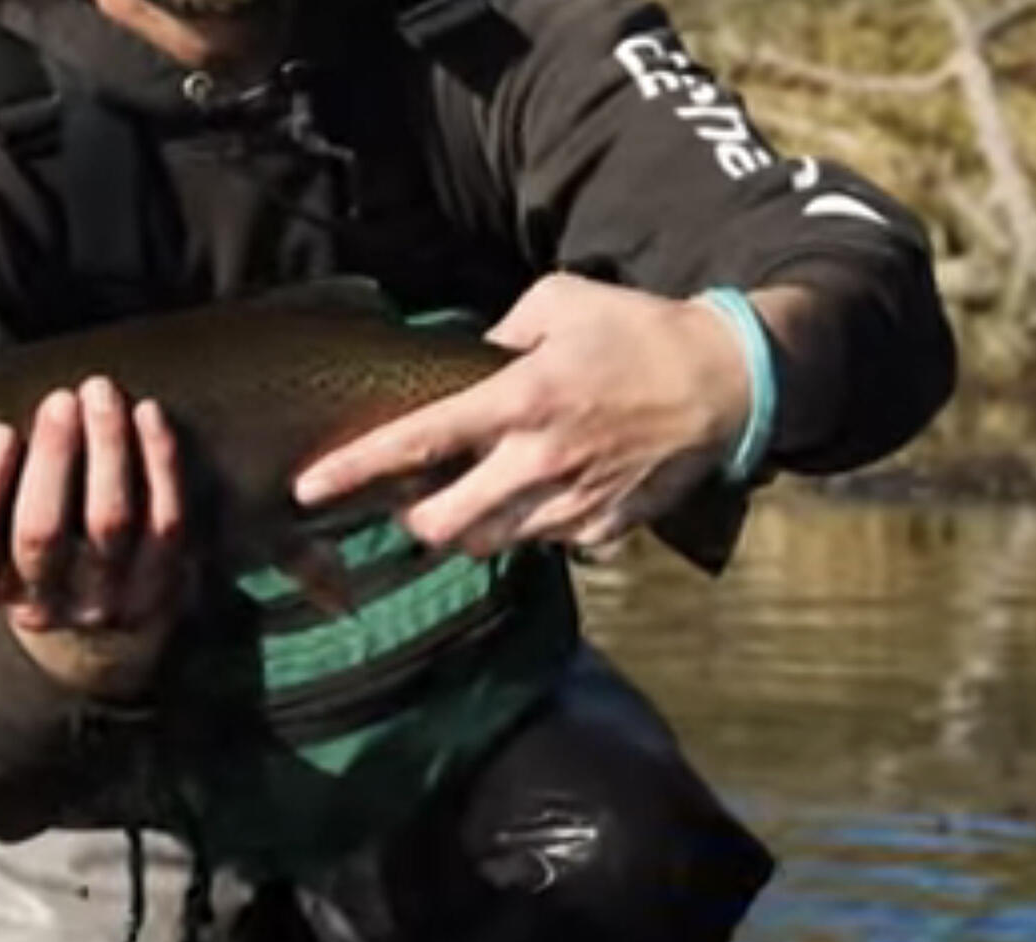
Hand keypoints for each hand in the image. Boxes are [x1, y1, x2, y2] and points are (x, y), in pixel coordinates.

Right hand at [0, 348, 185, 697]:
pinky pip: (165, 521)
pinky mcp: (160, 583)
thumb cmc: (38, 542)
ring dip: (107, 450)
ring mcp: (104, 596)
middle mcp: (42, 598)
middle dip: (52, 459)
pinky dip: (160, 464)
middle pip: (40, 532)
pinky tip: (151, 414)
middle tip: (61, 399)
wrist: (106, 639)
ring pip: (107, 524)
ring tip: (102, 393)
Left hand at [293, 273, 751, 557]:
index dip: (355, 468)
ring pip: (492, 544)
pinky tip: (545, 495)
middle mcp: (540, 459)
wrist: (728, 378)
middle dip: (413, 522)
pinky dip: (533, 528)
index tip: (307, 487)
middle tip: (413, 504)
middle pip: (445, 525)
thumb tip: (463, 365)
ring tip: (478, 496)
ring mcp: (574, 501)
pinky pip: (548, 545)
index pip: (420, 441)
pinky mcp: (606, 528)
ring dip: (470, 528)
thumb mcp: (558, 302)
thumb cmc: (637, 330)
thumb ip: (498, 335)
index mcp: (520, 399)